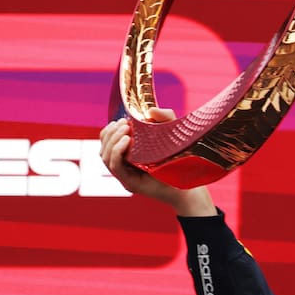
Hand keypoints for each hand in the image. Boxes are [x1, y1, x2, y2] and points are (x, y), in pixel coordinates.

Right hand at [99, 108, 217, 216]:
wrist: (190, 183)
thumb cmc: (181, 159)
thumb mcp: (172, 132)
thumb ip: (165, 117)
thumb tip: (151, 110)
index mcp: (128, 155)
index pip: (107, 142)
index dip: (109, 130)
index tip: (122, 120)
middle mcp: (124, 167)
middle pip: (104, 148)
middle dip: (110, 133)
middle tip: (125, 123)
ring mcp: (126, 176)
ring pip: (105, 156)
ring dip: (112, 140)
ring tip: (127, 129)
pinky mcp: (130, 184)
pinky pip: (115, 166)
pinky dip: (117, 152)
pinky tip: (127, 140)